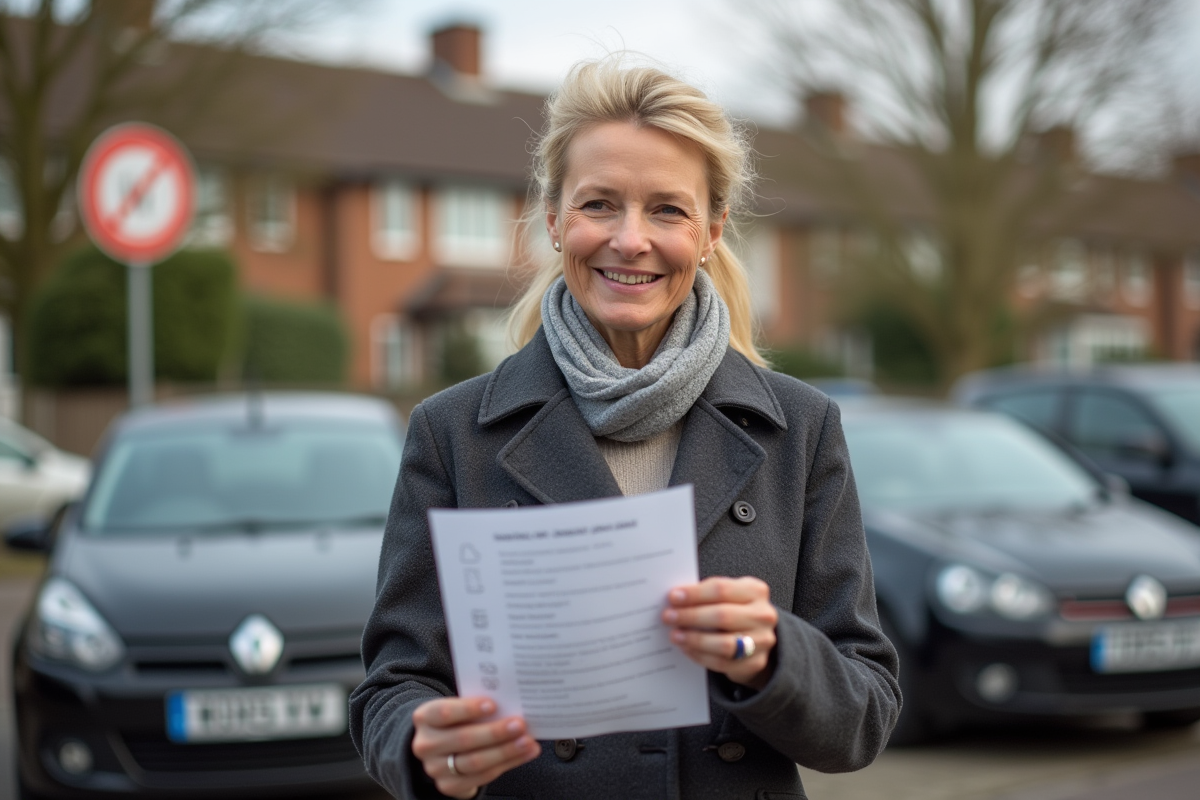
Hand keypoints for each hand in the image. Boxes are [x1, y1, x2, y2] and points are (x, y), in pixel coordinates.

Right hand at [411, 696, 540, 798]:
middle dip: (495, 733)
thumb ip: (476, 706)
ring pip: (474, 762)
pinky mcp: (448, 786)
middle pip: (463, 739)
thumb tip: (510, 702)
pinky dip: (507, 764)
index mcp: (424, 717)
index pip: (443, 712)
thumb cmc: (457, 720)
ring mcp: (435, 768)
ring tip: (527, 742)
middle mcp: (425, 744)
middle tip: (520, 725)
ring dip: (506, 751)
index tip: (493, 704)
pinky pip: (482, 777)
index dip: (467, 709)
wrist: (441, 749)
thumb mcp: (458, 708)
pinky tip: (524, 753)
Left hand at [662, 576, 777, 689]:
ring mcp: (761, 641)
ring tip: (675, 635)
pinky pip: (722, 663)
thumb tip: (676, 598)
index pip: (721, 589)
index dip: (695, 594)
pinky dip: (700, 656)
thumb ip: (707, 594)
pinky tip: (686, 649)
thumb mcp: (729, 595)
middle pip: (722, 615)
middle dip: (691, 616)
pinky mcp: (754, 663)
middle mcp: (763, 615)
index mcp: (755, 591)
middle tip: (669, 617)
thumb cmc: (736, 610)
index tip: (673, 597)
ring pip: (724, 643)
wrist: (758, 637)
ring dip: (695, 639)